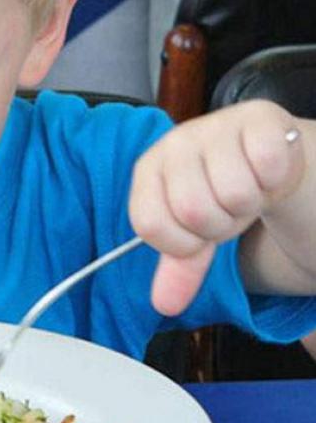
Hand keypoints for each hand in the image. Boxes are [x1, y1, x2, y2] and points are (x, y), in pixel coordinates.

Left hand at [129, 101, 304, 314]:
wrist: (264, 155)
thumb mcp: (195, 233)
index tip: (197, 234)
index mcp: (148, 171)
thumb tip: (165, 305)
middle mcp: (174, 143)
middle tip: (228, 208)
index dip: (181, 242)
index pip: (149, 224)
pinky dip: (274, 178)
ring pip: (235, 193)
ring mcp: (213, 126)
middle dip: (221, 224)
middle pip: (194, 212)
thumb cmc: (219, 192)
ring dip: (251, 203)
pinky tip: (267, 171)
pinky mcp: (256, 117)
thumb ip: (180, 268)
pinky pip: (267, 164)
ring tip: (248, 188)